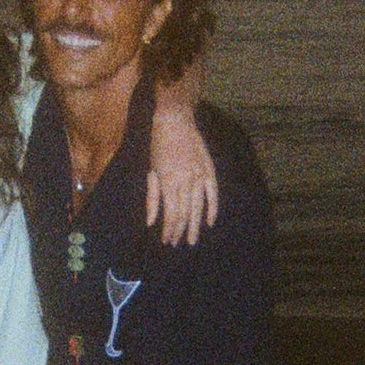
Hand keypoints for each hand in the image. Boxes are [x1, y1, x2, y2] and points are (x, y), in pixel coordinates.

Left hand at [146, 112, 217, 246]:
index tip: (167, 240)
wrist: (175, 121)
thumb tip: (151, 223)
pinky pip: (213, 194)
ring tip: (192, 240)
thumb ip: (152, 198)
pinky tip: (209, 222)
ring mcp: (199, 176)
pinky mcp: (209, 170)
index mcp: (168, 182)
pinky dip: (212, 209)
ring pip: (198, 208)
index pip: (171, 214)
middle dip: (180, 231)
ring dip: (194, 225)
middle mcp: (185, 181)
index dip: (169, 230)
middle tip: (178, 244)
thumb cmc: (158, 145)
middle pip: (184, 214)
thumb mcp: (151, 171)